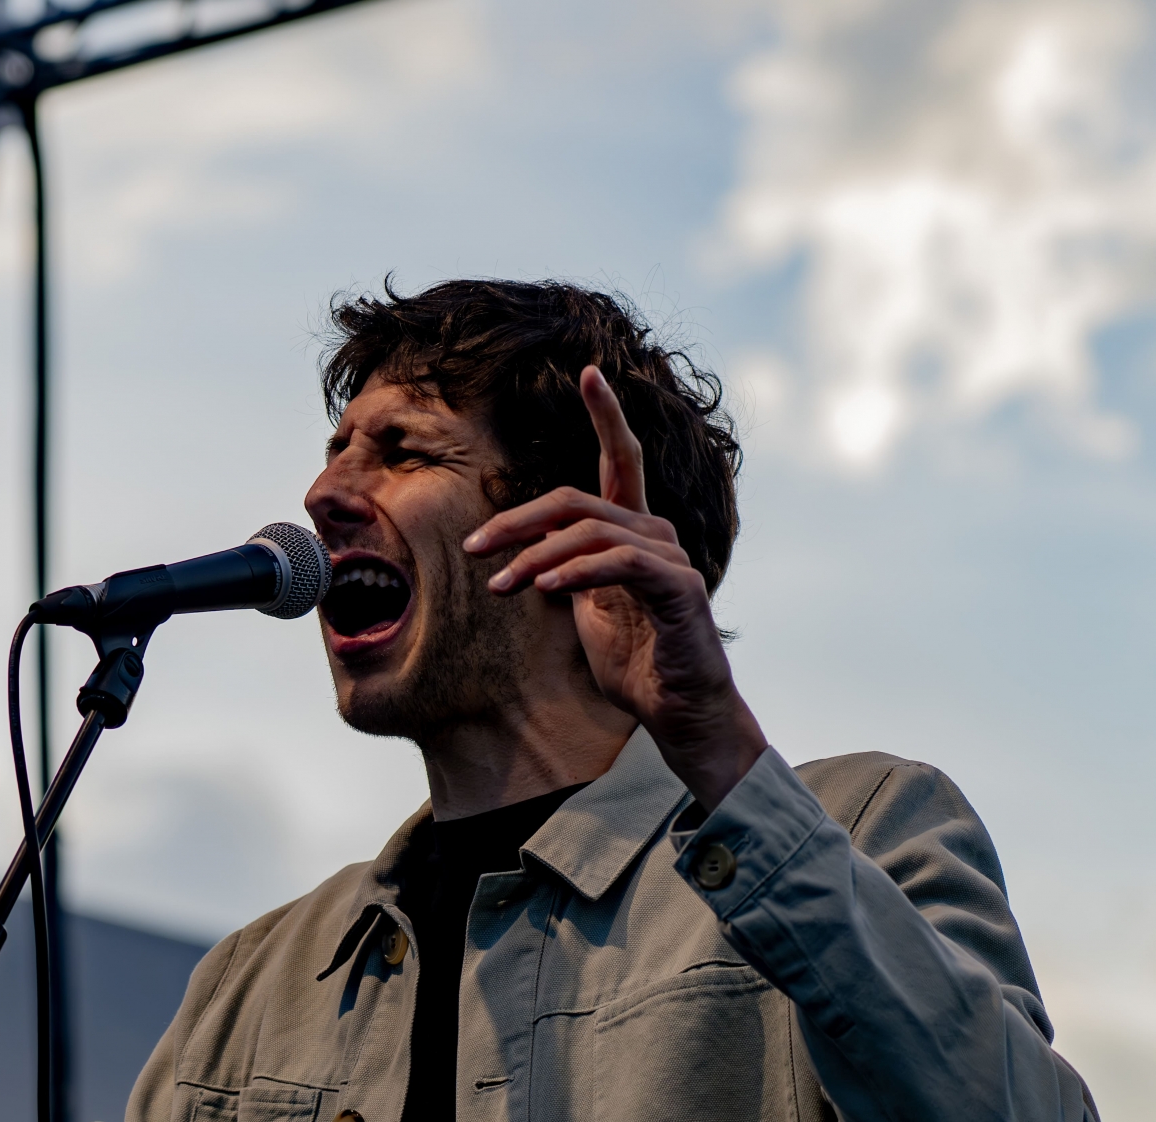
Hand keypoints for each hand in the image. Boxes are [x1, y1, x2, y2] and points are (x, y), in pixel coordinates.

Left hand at [463, 366, 766, 807]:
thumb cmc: (636, 665)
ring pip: (590, 531)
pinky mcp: (679, 588)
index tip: (589, 373)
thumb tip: (525, 557)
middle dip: (518, 521)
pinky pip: (619, 562)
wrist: (678, 714)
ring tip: (502, 584)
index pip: (621, 461)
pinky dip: (575, 571)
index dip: (607, 415)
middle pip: (577, 501)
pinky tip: (544, 589)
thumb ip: (565, 574)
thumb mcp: (588, 612)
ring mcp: (671, 558)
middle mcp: (657, 533)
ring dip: (535, 555)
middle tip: (476, 549)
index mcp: (634, 532)